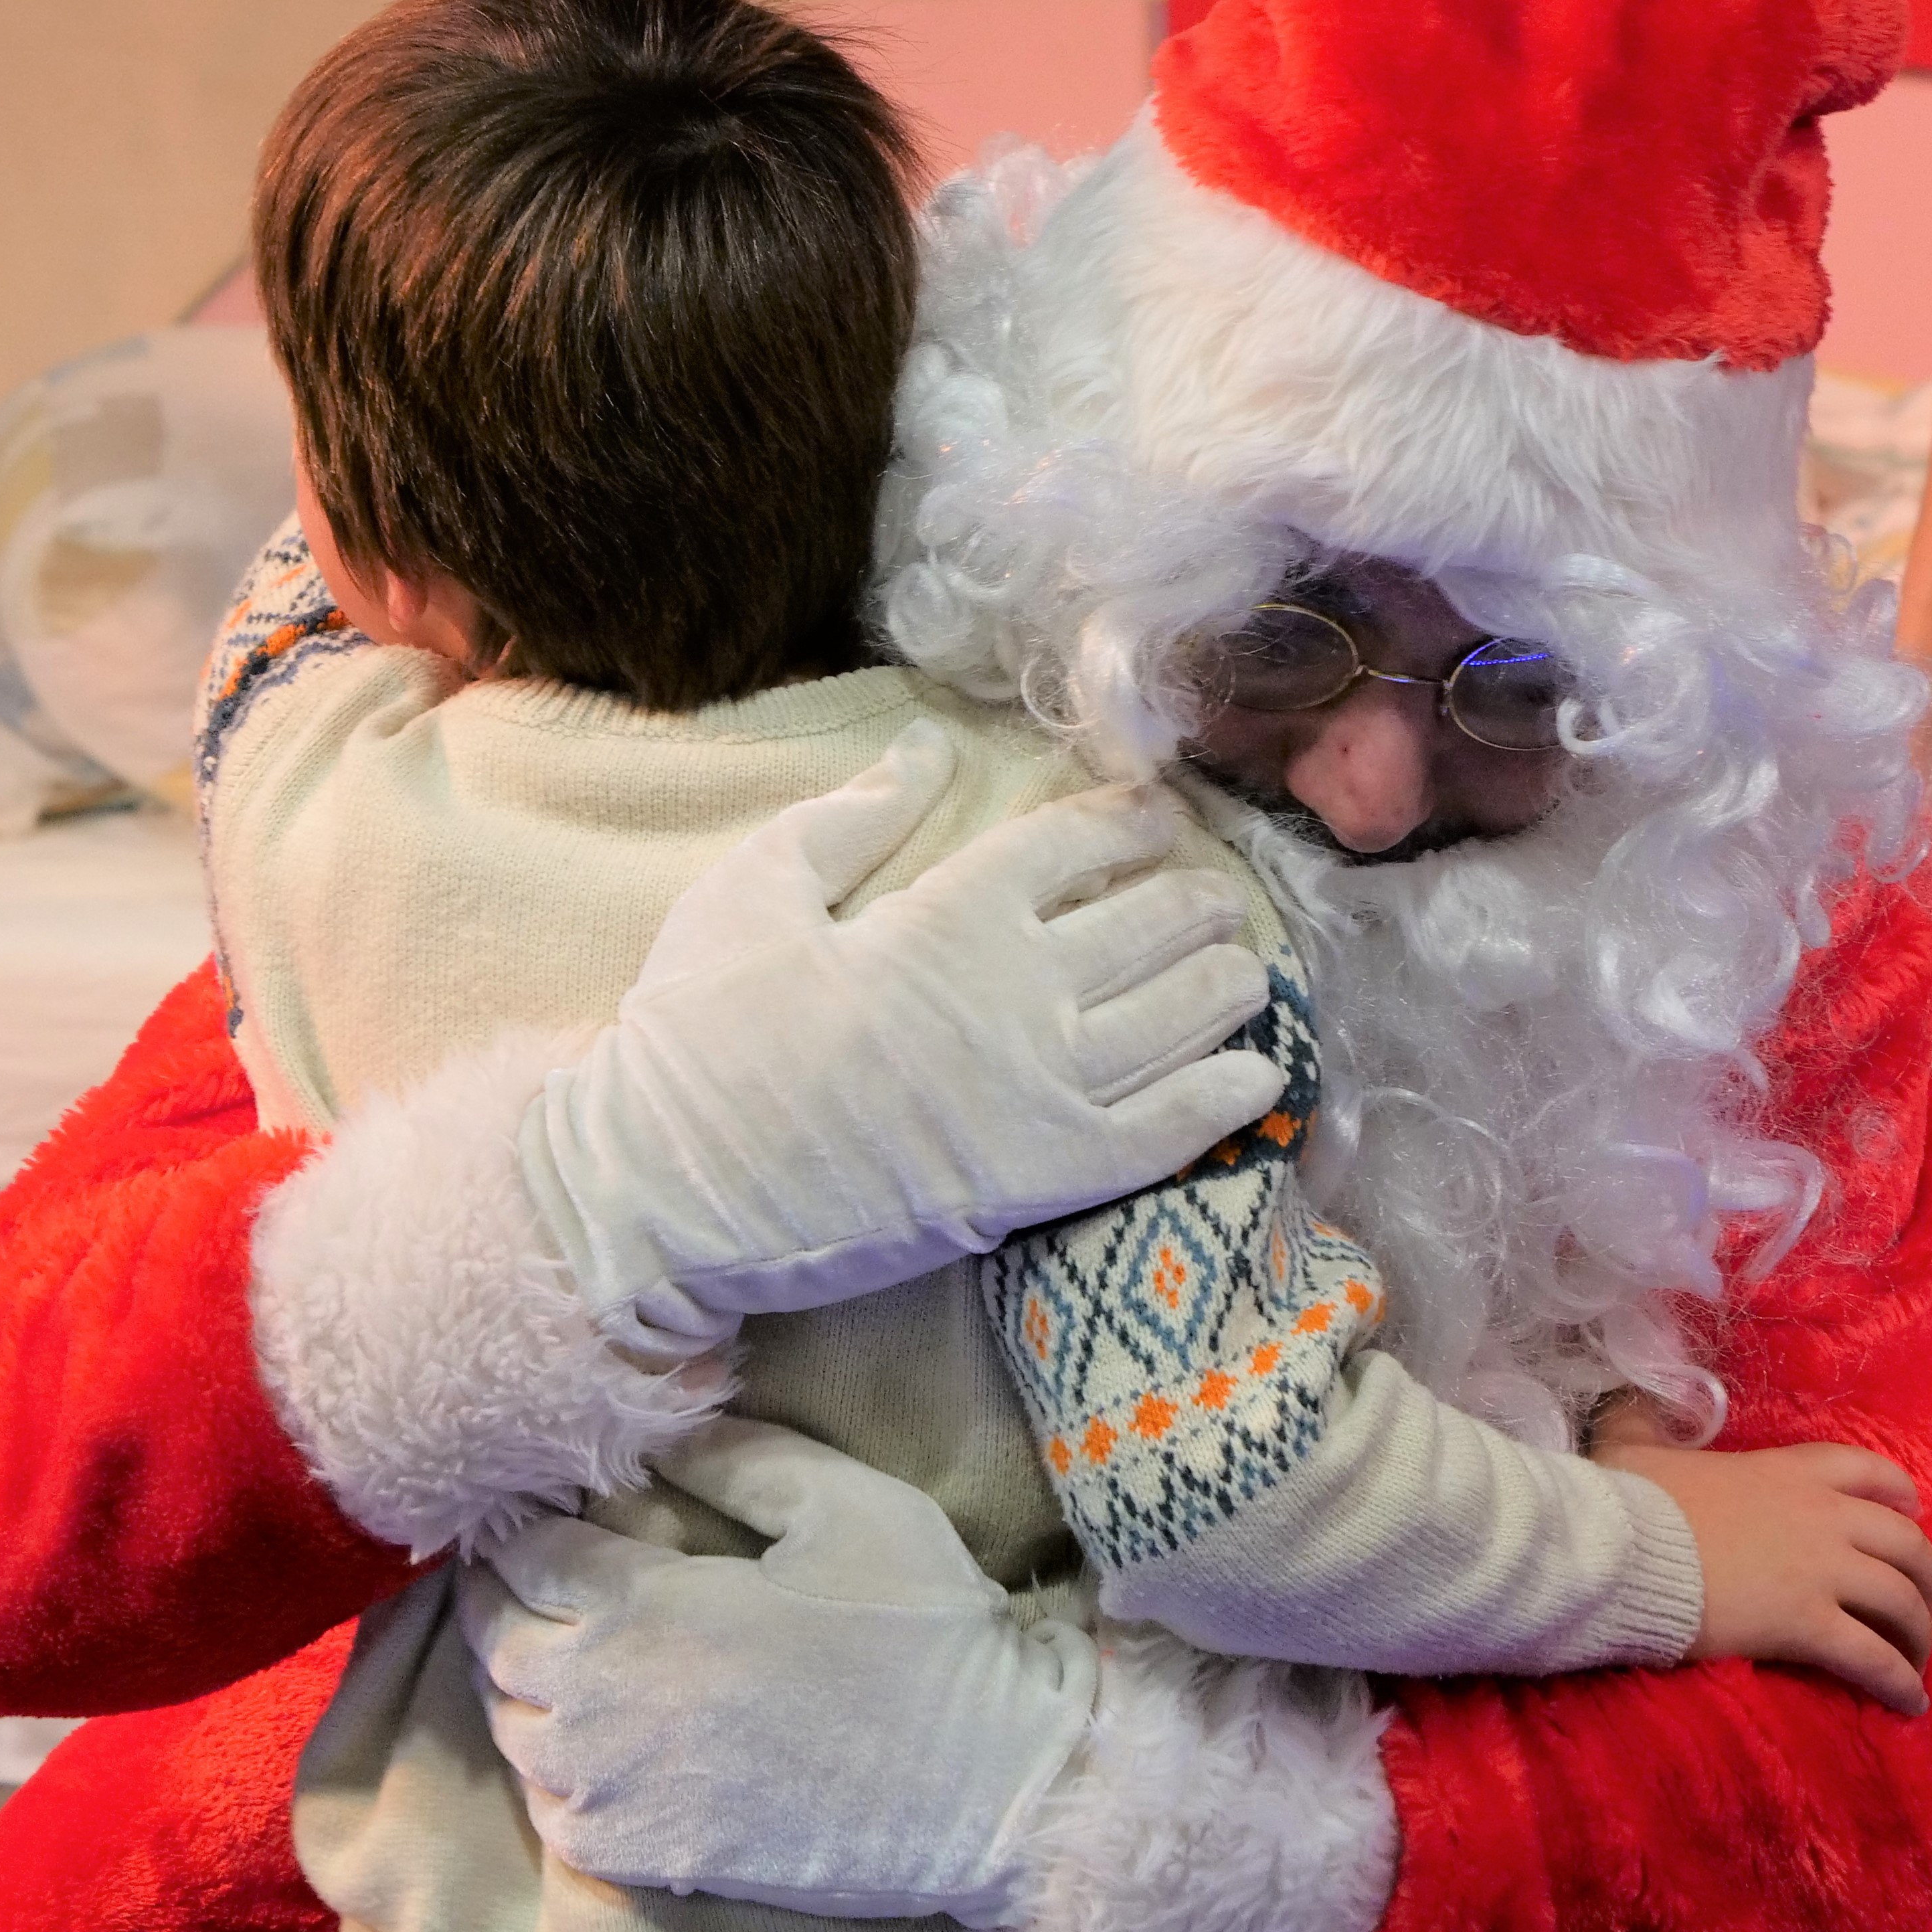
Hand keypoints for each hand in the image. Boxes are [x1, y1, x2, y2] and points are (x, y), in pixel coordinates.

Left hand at [460, 1420, 1092, 1925]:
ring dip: (515, 1676)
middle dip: (501, 1594)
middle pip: (499, 1641)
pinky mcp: (645, 1857)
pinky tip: (583, 1735)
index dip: (520, 1523)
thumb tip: (655, 1430)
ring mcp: (620, 1792)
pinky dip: (546, 1764)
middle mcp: (609, 1704)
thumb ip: (739, 1455)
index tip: (527, 1502)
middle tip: (522, 1566)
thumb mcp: (845, 1505)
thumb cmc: (922, 1632)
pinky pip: (550, 1808)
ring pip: (514, 1728)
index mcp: (650, 1607)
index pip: (531, 1556)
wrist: (988, 1786)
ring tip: (547, 1641)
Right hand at [520, 722, 1280, 1351]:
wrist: (678, 1186)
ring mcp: (1041, 1089)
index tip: (1157, 813)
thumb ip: (855, 816)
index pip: (1075, 844)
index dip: (1129, 821)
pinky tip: (1253, 1072)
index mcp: (949, 912)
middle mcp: (1018, 991)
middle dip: (1195, 901)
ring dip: (1226, 986)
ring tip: (1244, 969)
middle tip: (1216, 896)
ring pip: (1179, 1020)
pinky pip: (1167, 1131)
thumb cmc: (704, 1029)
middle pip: (1150, 925)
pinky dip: (1223, 1096)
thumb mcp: (759, 888)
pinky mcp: (1044, 1179)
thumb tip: (928, 746)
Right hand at [1596, 1412, 1931, 1716]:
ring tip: (1916, 1659)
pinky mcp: (1809, 1625)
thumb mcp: (1636, 1447)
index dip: (1899, 1495)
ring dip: (1918, 1633)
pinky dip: (1900, 1682)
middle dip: (1924, 1576)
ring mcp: (1820, 1571)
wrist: (1620, 1550)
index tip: (1911, 1514)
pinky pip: (1873, 1658)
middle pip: (1904, 1543)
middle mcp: (1820, 1516)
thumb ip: (1645, 1422)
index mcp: (1785, 1472)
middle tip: (1918, 1604)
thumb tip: (1628, 1403)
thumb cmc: (1629, 1499)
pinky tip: (1910, 1702)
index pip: (1866, 1471)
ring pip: (1900, 1601)